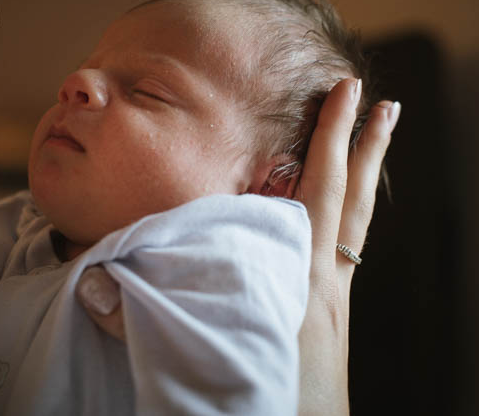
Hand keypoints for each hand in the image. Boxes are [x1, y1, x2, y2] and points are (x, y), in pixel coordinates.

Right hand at [75, 78, 399, 413]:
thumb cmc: (264, 404)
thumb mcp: (206, 356)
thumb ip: (152, 318)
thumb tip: (94, 285)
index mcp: (298, 275)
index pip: (320, 191)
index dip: (332, 139)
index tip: (346, 93)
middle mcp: (323, 278)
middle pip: (352, 199)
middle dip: (366, 147)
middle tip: (384, 104)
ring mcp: (334, 298)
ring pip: (357, 223)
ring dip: (368, 177)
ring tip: (382, 137)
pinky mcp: (333, 318)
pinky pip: (348, 251)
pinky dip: (351, 219)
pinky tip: (344, 217)